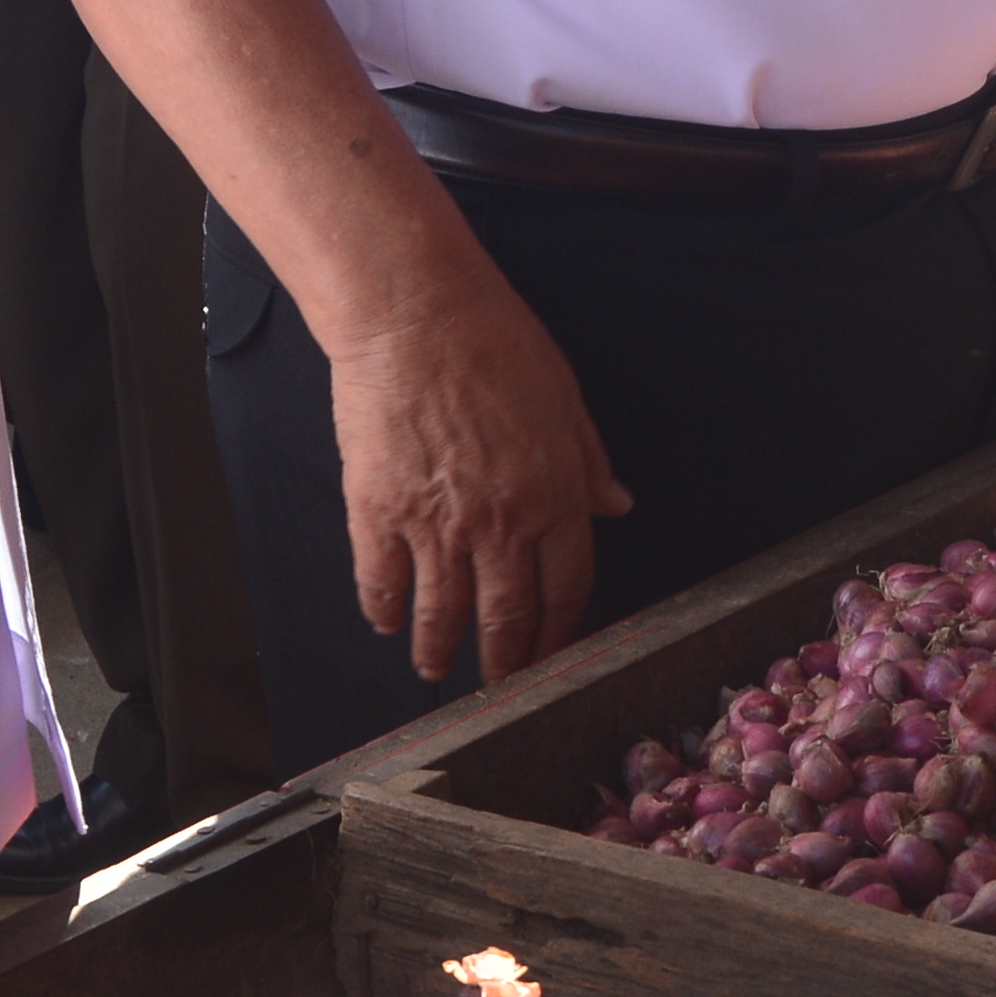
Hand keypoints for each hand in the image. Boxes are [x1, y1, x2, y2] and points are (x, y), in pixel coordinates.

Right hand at [325, 262, 632, 688]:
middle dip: (505, 662)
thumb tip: (617, 504)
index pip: (566, 589)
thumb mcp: (565, 398)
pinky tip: (388, 622)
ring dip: (440, 650)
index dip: (559, 633)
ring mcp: (436, 524)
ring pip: (442, 613)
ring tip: (436, 668)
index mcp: (554, 496)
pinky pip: (382, 581)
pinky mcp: (378, 512)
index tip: (553, 654)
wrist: (414, 313)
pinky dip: (385, 610)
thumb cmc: (494, 341)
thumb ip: (588, 461)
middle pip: (506, 617)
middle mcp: (499, 524)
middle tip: (498, 683)